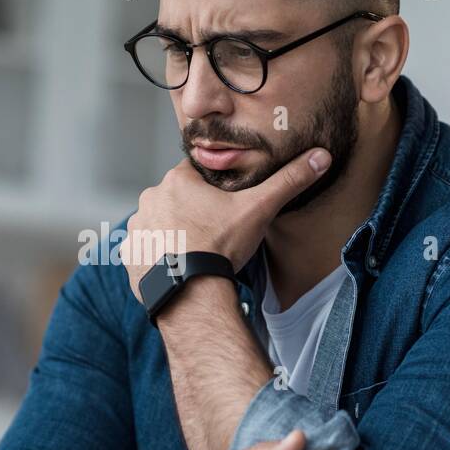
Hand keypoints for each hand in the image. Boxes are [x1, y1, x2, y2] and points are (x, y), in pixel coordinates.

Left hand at [120, 148, 330, 301]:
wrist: (190, 293)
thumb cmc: (221, 247)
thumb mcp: (258, 210)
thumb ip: (288, 181)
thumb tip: (321, 157)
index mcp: (176, 180)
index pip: (198, 174)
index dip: (214, 190)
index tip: (225, 208)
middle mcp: (149, 198)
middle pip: (177, 198)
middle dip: (193, 211)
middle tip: (213, 234)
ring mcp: (136, 227)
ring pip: (160, 222)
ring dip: (174, 232)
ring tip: (195, 252)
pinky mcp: (129, 254)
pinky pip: (145, 248)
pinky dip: (158, 255)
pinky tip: (177, 265)